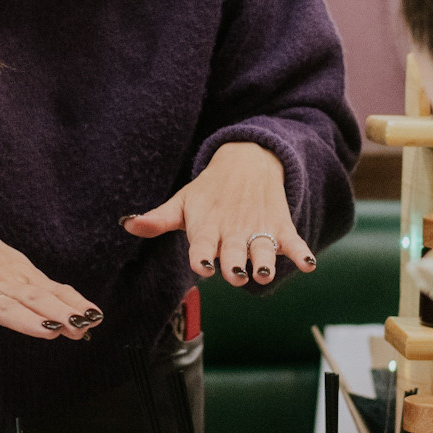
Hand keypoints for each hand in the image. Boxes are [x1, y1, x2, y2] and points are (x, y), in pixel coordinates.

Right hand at [0, 205, 99, 343]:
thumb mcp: (15, 268)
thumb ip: (43, 293)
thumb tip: (80, 313)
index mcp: (18, 276)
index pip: (51, 291)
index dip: (73, 304)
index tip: (95, 317)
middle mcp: (1, 282)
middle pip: (34, 299)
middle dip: (58, 312)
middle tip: (81, 325)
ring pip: (3, 306)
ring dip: (26, 319)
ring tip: (48, 330)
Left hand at [123, 141, 314, 287]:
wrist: (248, 160)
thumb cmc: (208, 190)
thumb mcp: (183, 201)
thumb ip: (158, 219)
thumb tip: (126, 223)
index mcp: (206, 227)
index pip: (203, 244)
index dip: (203, 256)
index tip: (204, 265)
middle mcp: (233, 230)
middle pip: (234, 252)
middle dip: (234, 264)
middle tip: (235, 273)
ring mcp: (258, 228)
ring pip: (262, 249)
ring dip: (264, 260)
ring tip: (264, 270)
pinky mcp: (279, 226)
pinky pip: (293, 241)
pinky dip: (300, 252)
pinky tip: (307, 264)